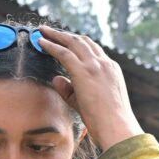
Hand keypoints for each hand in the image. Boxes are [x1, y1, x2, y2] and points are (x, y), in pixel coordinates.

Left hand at [35, 25, 142, 150]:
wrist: (117, 128)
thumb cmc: (106, 121)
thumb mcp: (88, 101)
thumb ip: (70, 90)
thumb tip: (56, 79)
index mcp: (111, 69)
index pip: (92, 50)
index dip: (76, 43)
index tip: (64, 40)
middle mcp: (105, 63)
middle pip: (82, 41)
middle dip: (64, 35)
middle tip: (50, 30)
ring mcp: (96, 66)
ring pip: (73, 43)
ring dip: (56, 35)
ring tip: (43, 31)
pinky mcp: (85, 71)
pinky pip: (64, 53)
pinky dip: (51, 46)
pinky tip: (41, 43)